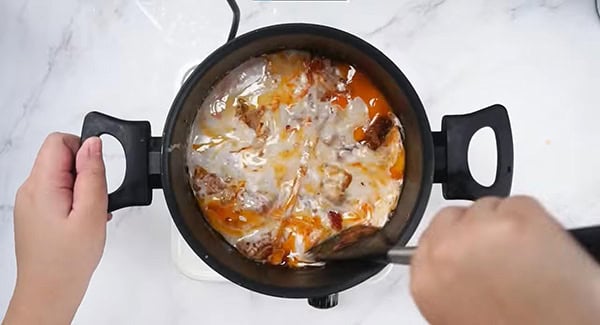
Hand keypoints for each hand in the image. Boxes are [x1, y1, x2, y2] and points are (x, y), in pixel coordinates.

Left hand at [3, 133, 108, 324]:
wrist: (49, 292)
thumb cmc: (67, 260)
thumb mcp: (91, 214)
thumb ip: (92, 174)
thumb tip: (93, 143)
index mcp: (40, 185)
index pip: (59, 141)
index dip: (84, 150)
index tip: (96, 174)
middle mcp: (29, 189)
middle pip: (60, 157)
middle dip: (84, 173)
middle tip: (93, 201)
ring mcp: (30, 201)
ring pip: (61, 175)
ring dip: (81, 188)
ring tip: (87, 215)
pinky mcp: (35, 212)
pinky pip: (57, 191)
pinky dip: (74, 200)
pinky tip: (80, 221)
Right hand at [410, 196, 599, 323]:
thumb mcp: (459, 314)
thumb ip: (447, 280)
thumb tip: (455, 265)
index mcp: (427, 282)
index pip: (429, 239)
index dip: (455, 242)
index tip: (469, 249)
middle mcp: (446, 252)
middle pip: (454, 216)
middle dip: (476, 230)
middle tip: (503, 255)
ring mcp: (480, 232)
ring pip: (488, 206)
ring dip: (507, 226)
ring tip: (527, 258)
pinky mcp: (516, 219)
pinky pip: (520, 204)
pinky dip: (536, 222)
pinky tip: (542, 251)